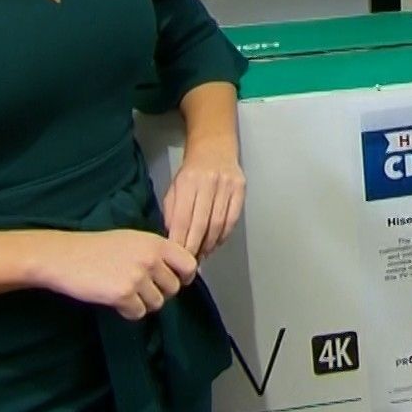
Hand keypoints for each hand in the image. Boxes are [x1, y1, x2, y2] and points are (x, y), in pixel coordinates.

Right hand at [36, 229, 198, 320]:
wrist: (64, 256)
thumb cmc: (97, 247)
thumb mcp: (133, 240)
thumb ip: (156, 253)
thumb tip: (180, 272)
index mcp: (156, 242)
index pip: (189, 264)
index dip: (184, 276)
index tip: (174, 281)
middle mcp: (151, 258)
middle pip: (174, 288)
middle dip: (160, 292)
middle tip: (140, 288)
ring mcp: (137, 276)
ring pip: (157, 303)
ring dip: (143, 302)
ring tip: (124, 291)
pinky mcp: (123, 294)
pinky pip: (138, 313)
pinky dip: (128, 311)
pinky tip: (114, 299)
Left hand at [164, 137, 244, 257]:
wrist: (215, 147)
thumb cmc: (191, 172)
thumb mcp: (174, 187)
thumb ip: (172, 212)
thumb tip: (172, 240)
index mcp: (187, 182)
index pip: (182, 218)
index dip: (179, 242)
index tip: (176, 259)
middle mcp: (208, 183)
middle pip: (201, 224)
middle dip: (194, 248)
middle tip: (189, 265)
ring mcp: (227, 185)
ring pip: (218, 224)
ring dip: (209, 245)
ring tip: (202, 256)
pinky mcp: (240, 189)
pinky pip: (232, 219)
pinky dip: (223, 235)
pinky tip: (215, 243)